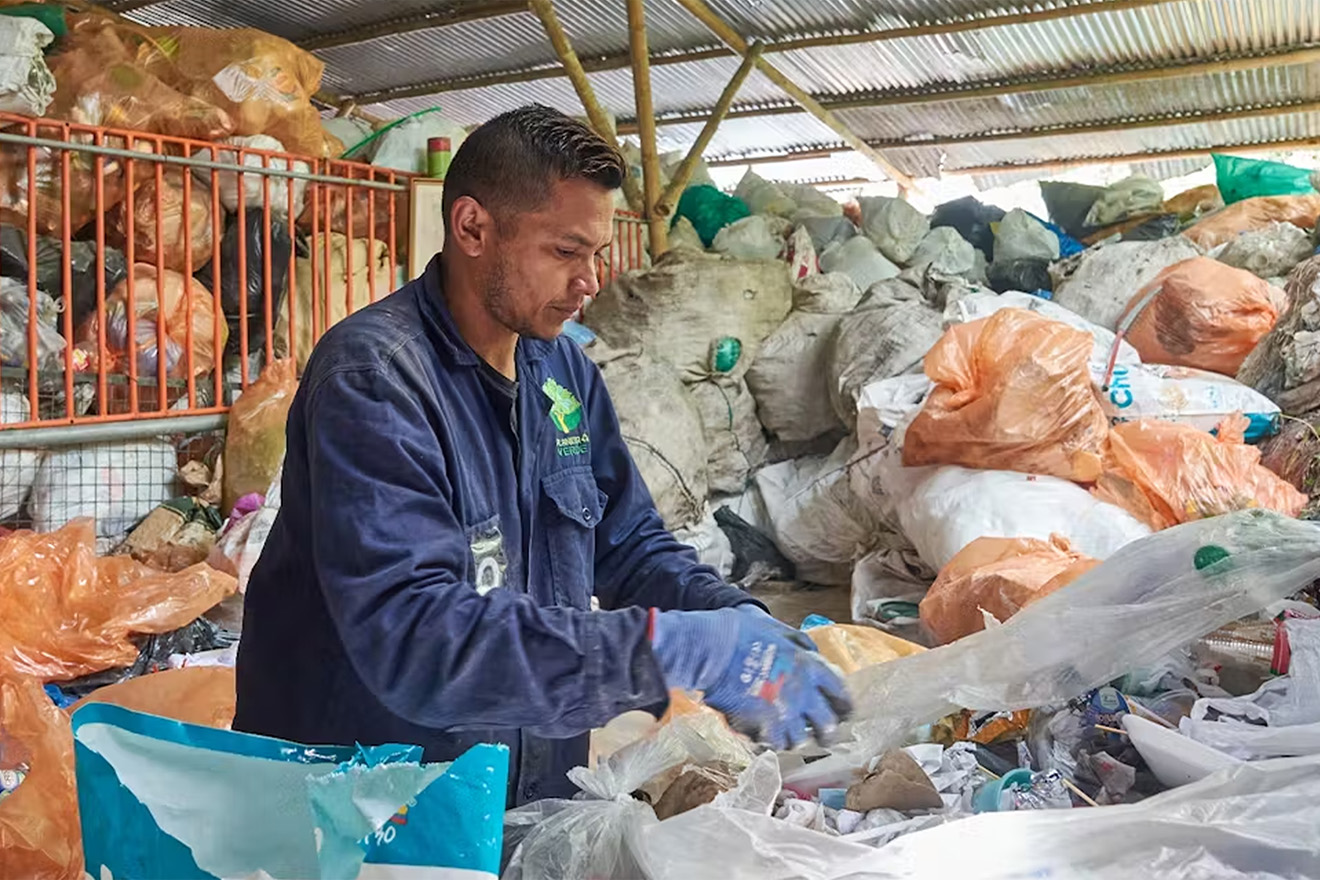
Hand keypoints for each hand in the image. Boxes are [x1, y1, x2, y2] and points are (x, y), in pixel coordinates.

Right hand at [650, 605, 852, 749]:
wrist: (712, 648)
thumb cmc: (740, 631)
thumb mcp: (778, 628)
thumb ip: (799, 644)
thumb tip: (810, 653)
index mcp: (810, 665)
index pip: (840, 692)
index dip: (844, 705)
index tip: (843, 712)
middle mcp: (803, 692)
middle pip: (827, 725)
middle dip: (826, 733)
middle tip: (821, 737)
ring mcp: (784, 712)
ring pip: (800, 739)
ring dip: (793, 738)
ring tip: (784, 735)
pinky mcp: (762, 727)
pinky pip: (773, 744)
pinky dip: (768, 742)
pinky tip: (761, 736)